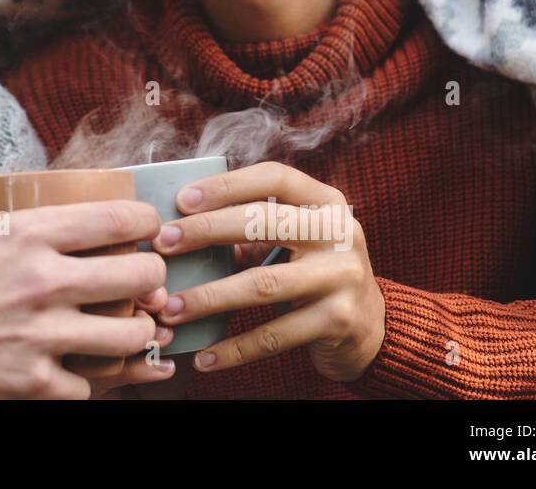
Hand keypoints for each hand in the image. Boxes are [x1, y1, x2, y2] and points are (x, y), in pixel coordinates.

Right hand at [0, 199, 166, 398]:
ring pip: (131, 334)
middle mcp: (43, 281)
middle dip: (152, 277)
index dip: (146, 220)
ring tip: (131, 328)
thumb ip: (0, 235)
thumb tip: (22, 229)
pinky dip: (93, 379)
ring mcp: (42, 335)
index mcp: (26, 234)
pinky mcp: (32, 383)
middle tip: (146, 281)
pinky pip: (92, 384)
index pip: (117, 218)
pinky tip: (85, 369)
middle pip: (140, 274)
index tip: (148, 226)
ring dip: (137, 331)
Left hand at [151, 161, 384, 382]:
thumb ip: (253, 228)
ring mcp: (342, 276)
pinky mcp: (339, 320)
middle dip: (205, 232)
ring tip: (169, 308)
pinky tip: (204, 356)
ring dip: (209, 298)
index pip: (274, 178)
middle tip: (162, 245)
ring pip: (262, 284)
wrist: (374, 328)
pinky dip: (234, 349)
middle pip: (263, 222)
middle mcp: (340, 233)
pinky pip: (275, 335)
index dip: (226, 186)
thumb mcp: (297, 241)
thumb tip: (180, 229)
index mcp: (326, 202)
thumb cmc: (315, 273)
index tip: (182, 200)